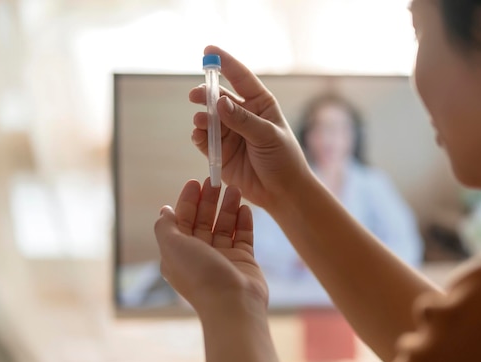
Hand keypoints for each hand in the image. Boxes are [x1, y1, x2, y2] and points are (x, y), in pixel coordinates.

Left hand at [154, 178, 267, 317]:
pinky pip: (243, 235)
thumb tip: (165, 211)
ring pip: (224, 226)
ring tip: (235, 189)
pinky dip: (243, 221)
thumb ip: (165, 227)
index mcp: (179, 253)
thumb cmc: (200, 275)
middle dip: (208, 200)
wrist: (232, 303)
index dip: (187, 201)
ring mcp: (223, 257)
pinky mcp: (244, 260)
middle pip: (203, 221)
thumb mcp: (172, 247)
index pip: (182, 220)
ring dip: (228, 207)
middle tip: (217, 180)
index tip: (195, 182)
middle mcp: (200, 254)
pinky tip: (245, 207)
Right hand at [190, 45, 310, 209]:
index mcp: (260, 104)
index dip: (224, 62)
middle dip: (205, 93)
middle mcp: (242, 115)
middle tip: (196, 95)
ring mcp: (230, 133)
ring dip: (201, 117)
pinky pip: (203, 138)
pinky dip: (199, 135)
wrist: (282, 193)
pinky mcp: (220, 151)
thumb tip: (219, 101)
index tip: (208, 50)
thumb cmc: (284, 160)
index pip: (240, 77)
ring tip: (201, 121)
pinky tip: (199, 135)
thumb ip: (244, 120)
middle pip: (218, 96)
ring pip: (208, 117)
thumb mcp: (268, 136)